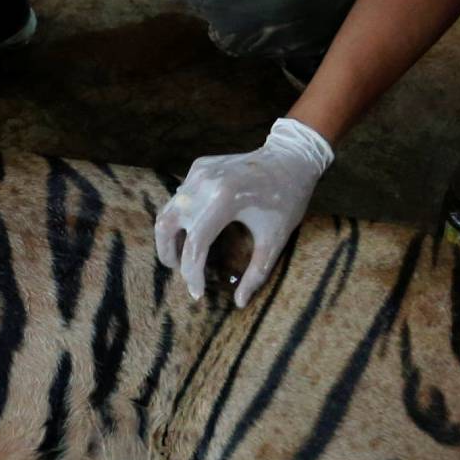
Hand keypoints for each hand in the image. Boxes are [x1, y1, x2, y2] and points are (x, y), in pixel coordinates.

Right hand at [154, 118, 333, 307]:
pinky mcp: (199, 166)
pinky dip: (182, 215)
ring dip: (170, 234)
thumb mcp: (276, 238)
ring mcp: (199, 172)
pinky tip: (196, 226)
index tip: (198, 292)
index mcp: (224, 201)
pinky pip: (181, 195)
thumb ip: (257, 273)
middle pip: (168, 226)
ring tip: (182, 253)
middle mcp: (204, 185)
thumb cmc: (287, 199)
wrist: (292, 156)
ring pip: (168, 209)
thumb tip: (239, 303)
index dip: (192, 273)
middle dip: (168, 253)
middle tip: (178, 270)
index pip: (195, 245)